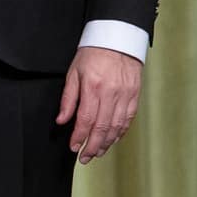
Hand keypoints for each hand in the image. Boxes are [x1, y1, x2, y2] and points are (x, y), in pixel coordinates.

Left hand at [56, 46, 141, 163]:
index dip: (79, 137)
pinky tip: (112, 139)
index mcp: (93, 87)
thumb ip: (68, 99)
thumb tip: (61, 120)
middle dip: (92, 146)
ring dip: (107, 143)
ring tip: (97, 152)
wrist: (118, 38)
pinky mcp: (135, 95)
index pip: (86, 119)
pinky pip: (128, 119)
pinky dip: (120, 132)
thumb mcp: (73, 72)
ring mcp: (125, 95)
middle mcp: (111, 93)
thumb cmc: (92, 54)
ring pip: (117, 127)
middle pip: (102, 127)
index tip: (73, 147)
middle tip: (84, 158)